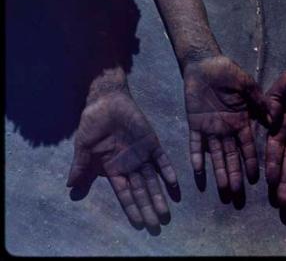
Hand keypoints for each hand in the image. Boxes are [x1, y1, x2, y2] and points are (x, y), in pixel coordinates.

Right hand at [67, 91, 177, 233]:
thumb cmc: (93, 125)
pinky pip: (161, 159)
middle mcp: (130, 166)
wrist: (106, 102)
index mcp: (114, 170)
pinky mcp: (152, 143)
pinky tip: (174, 184)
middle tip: (158, 225)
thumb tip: (69, 187)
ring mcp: (142, 156)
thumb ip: (80, 167)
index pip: (125, 194)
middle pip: (142, 191)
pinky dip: (168, 171)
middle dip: (149, 208)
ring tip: (166, 212)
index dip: (132, 209)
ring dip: (159, 195)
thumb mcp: (83, 147)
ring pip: (153, 180)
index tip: (139, 224)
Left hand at [183, 55, 267, 191]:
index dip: (252, 162)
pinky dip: (196, 157)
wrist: (204, 64)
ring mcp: (210, 128)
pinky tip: (198, 172)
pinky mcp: (194, 124)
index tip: (257, 179)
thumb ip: (258, 101)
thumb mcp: (246, 85)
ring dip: (219, 172)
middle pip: (231, 156)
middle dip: (235, 175)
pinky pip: (195, 143)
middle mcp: (226, 129)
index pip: (248, 146)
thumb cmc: (227, 72)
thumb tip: (273, 118)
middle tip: (237, 195)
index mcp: (241, 121)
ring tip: (223, 190)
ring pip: (215, 155)